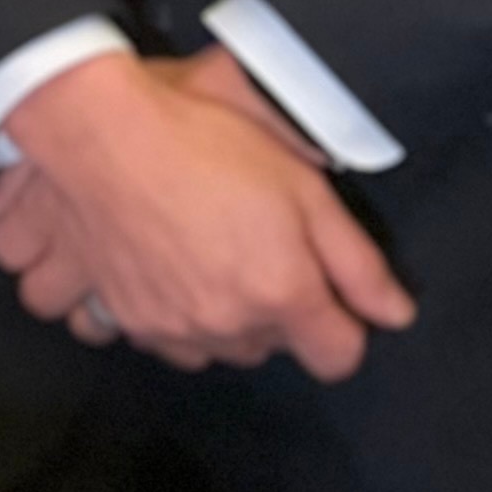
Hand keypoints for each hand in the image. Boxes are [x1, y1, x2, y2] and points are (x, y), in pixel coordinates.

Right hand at [0, 54, 414, 380]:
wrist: (98, 135)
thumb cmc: (206, 144)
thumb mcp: (303, 186)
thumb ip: (358, 261)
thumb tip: (394, 314)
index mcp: (282, 295)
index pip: (338, 356)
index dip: (341, 325)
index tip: (324, 289)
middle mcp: (228, 325)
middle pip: (272, 350)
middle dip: (275, 314)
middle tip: (255, 250)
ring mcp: (169, 327)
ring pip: (216, 351)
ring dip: (222, 322)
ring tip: (207, 264)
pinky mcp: (121, 316)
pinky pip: (159, 344)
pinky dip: (167, 325)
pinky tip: (161, 281)